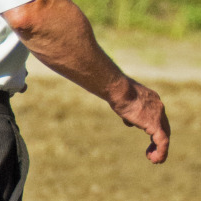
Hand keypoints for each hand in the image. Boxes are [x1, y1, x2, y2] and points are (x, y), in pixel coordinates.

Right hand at [2, 0, 170, 162]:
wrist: (96, 71)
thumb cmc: (86, 65)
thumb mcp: (77, 64)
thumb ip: (65, 57)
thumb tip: (38, 40)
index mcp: (130, 88)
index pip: (141, 100)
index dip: (138, 112)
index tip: (129, 121)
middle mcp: (144, 97)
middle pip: (155, 114)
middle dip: (156, 131)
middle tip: (151, 149)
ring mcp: (149, 106)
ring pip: (162, 129)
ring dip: (160, 146)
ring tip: (153, 159)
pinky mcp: (148, 116)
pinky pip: (160, 136)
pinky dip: (160, 149)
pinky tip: (154, 160)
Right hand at [107, 75, 170, 163]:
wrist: (119, 90)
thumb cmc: (118, 93)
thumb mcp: (125, 103)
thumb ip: (130, 113)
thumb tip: (130, 122)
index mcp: (153, 100)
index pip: (158, 117)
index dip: (155, 131)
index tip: (149, 141)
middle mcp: (159, 107)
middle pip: (164, 128)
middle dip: (158, 142)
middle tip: (151, 153)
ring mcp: (158, 115)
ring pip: (165, 136)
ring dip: (160, 150)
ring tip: (154, 160)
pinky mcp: (155, 124)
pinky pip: (162, 142)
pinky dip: (161, 152)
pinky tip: (156, 160)